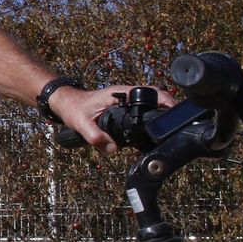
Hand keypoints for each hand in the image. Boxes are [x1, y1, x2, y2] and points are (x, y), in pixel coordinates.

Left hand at [49, 84, 174, 153]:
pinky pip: (141, 110)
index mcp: (121, 93)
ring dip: (160, 114)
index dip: (166, 100)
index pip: (151, 92)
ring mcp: (125, 100)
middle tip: (178, 124)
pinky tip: (153, 131)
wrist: (65, 103)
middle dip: (168, 109)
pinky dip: (150, 117)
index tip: (175, 112)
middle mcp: (126, 95)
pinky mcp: (123, 107)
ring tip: (170, 129)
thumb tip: (113, 149)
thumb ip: (95, 136)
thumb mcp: (82, 124)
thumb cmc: (73, 109)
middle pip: (155, 98)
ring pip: (149, 105)